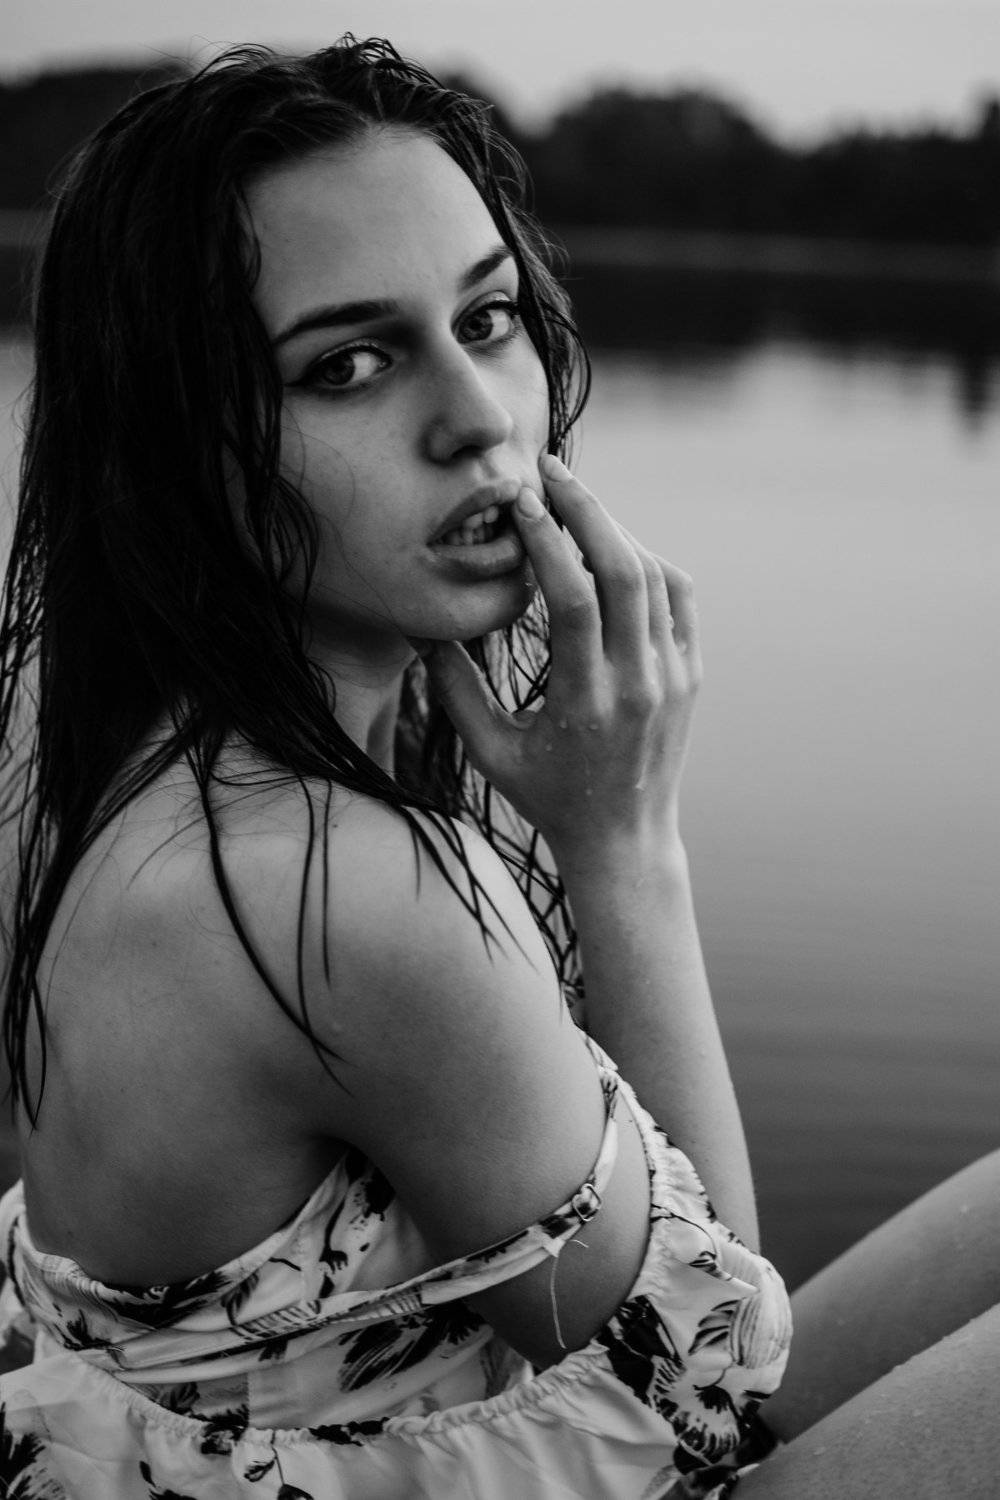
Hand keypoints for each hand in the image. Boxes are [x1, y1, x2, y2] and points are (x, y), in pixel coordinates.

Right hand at [421, 455, 701, 860]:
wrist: (625, 838)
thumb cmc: (548, 797)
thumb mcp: (490, 752)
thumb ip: (453, 689)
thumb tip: (421, 626)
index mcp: (585, 701)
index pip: (572, 599)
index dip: (546, 540)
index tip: (521, 500)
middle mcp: (637, 683)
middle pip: (623, 569)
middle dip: (587, 508)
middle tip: (551, 471)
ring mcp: (672, 676)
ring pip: (654, 575)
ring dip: (613, 531)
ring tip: (574, 506)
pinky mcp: (691, 672)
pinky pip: (678, 596)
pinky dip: (647, 560)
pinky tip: (613, 548)